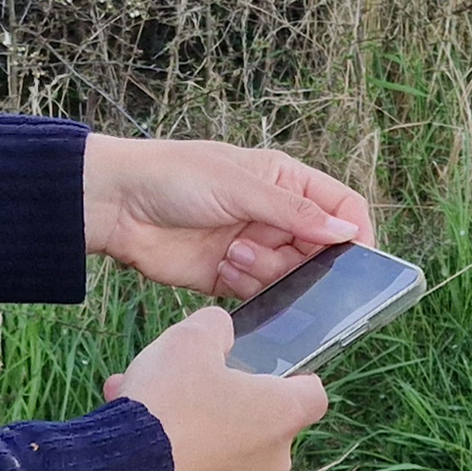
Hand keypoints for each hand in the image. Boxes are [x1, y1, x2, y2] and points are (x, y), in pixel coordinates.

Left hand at [81, 135, 373, 298]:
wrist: (116, 205)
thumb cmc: (174, 177)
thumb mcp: (239, 185)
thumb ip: (294, 212)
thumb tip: (347, 232)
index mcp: (284, 180)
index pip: (341, 207)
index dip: (354, 232)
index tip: (355, 258)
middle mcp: (275, 215)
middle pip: (321, 249)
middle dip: (307, 260)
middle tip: (273, 253)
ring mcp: (254, 246)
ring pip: (292, 275)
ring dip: (269, 271)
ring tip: (233, 253)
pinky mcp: (230, 276)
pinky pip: (261, 293)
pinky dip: (249, 286)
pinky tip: (223, 267)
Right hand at [104, 309, 328, 470]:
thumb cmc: (170, 404)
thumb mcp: (190, 340)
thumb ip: (215, 326)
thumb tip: (221, 330)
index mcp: (282, 415)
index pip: (313, 394)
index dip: (292, 376)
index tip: (262, 367)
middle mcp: (272, 459)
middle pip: (259, 420)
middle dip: (219, 396)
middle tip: (182, 378)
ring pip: (219, 444)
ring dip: (188, 421)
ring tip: (138, 401)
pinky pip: (195, 470)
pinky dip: (172, 451)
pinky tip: (131, 433)